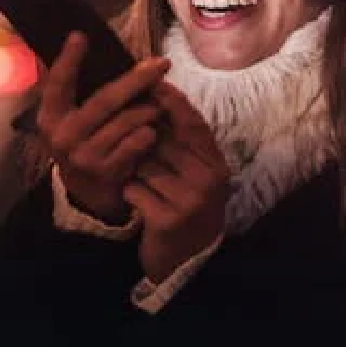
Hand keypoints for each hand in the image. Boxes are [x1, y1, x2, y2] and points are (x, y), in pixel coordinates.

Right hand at [35, 32, 169, 221]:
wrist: (86, 193)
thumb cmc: (83, 141)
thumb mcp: (69, 118)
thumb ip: (74, 89)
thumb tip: (80, 41)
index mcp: (50, 117)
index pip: (58, 83)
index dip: (68, 60)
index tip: (80, 35)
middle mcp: (63, 136)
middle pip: (106, 99)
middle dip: (137, 78)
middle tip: (162, 63)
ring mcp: (85, 156)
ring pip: (127, 120)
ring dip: (149, 108)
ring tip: (159, 103)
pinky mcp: (107, 171)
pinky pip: (137, 142)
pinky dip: (149, 133)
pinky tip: (152, 131)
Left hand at [123, 81, 230, 282]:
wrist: (184, 262)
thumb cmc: (183, 206)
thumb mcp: (192, 173)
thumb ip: (180, 142)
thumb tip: (158, 93)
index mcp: (216, 164)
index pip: (193, 124)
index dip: (173, 102)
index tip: (153, 84)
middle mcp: (208, 181)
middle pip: (162, 142)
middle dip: (144, 145)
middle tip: (140, 155)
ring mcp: (189, 201)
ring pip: (144, 165)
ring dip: (136, 173)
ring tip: (146, 187)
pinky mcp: (167, 220)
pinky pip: (134, 190)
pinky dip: (129, 194)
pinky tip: (138, 204)